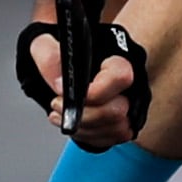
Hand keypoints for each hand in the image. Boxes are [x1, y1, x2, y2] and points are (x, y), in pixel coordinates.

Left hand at [23, 19, 144, 148]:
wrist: (71, 61)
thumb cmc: (67, 51)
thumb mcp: (49, 43)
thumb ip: (49, 55)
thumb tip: (59, 81)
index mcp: (121, 56)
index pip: (120, 77)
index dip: (91, 91)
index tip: (60, 88)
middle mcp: (132, 82)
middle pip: (117, 111)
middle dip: (83, 114)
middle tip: (57, 104)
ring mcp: (131, 104)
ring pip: (117, 129)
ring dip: (84, 128)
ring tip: (60, 114)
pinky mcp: (123, 122)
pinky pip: (111, 138)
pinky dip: (88, 135)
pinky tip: (72, 123)